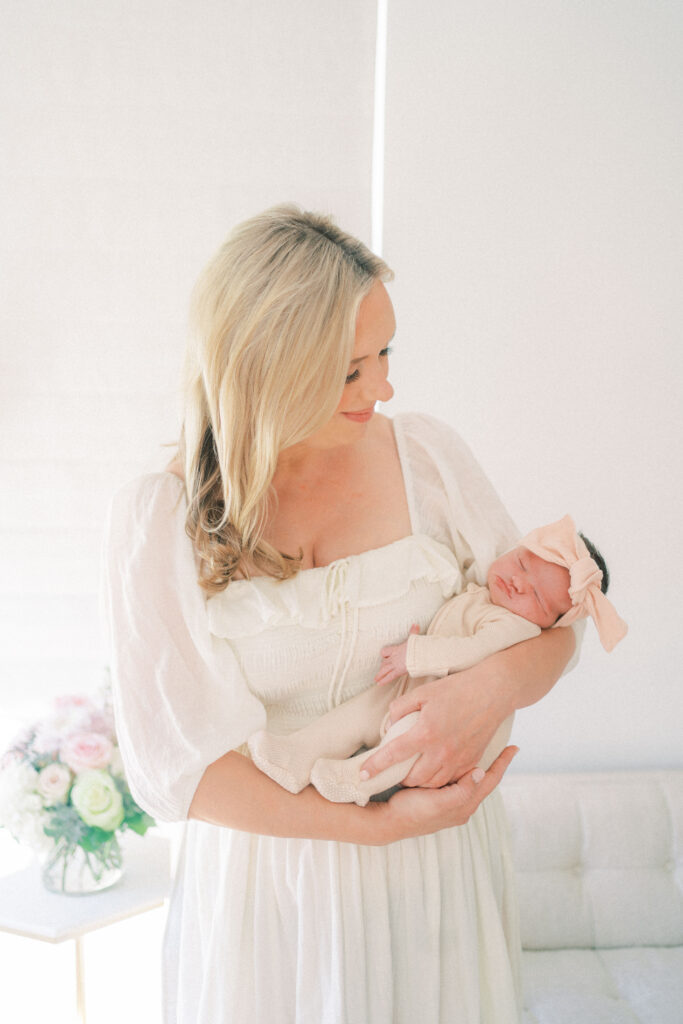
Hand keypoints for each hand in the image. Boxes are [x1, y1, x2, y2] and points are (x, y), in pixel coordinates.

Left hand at [362, 661, 511, 787]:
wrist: (493, 692)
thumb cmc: (456, 689)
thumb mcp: (423, 692)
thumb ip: (400, 708)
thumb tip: (389, 726)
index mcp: (426, 733)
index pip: (393, 755)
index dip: (375, 766)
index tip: (362, 774)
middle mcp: (441, 751)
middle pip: (412, 779)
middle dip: (399, 778)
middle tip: (393, 771)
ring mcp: (458, 759)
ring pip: (431, 784)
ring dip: (418, 782)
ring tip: (412, 773)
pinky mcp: (471, 761)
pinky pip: (450, 780)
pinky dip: (438, 779)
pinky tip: (433, 770)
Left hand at [374, 625, 418, 685]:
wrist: (418, 654)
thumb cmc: (416, 646)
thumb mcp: (414, 639)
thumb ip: (413, 631)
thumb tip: (415, 624)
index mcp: (396, 649)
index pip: (385, 651)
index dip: (385, 654)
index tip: (384, 656)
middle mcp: (394, 657)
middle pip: (385, 662)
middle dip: (383, 665)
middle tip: (381, 668)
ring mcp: (395, 665)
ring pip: (385, 670)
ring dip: (380, 674)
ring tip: (376, 679)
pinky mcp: (398, 671)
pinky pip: (389, 676)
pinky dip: (384, 680)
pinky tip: (379, 683)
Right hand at [378, 746, 517, 840]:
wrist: (389, 822)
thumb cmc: (412, 811)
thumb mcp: (438, 802)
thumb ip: (462, 790)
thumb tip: (481, 773)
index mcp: (464, 805)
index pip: (490, 780)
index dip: (502, 763)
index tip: (514, 747)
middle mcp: (461, 805)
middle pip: (485, 781)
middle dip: (495, 764)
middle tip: (504, 746)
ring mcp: (450, 803)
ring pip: (472, 780)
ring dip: (481, 766)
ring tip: (486, 750)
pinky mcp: (439, 800)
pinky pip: (459, 782)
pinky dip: (465, 770)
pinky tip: (460, 762)